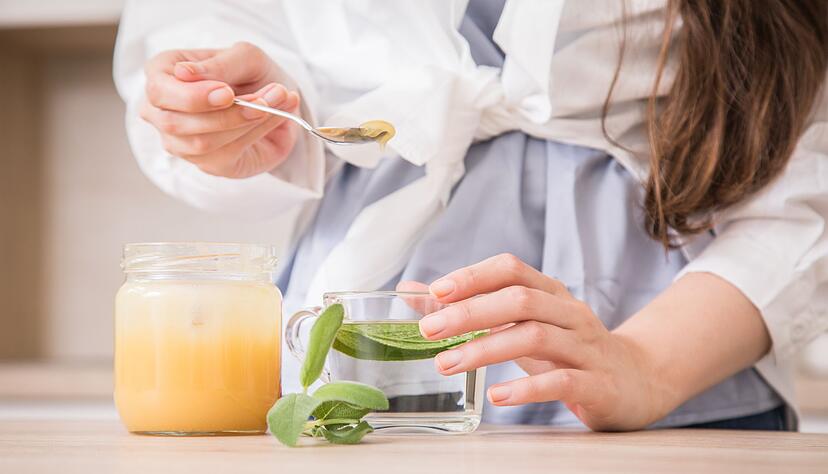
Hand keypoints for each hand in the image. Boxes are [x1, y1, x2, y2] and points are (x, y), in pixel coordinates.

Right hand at [140, 42, 300, 177]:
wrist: (278, 100)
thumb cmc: (252, 74)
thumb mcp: (245, 57)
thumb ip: (219, 65)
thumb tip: (183, 73)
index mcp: (162, 74)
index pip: (159, 91)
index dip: (192, 96)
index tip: (227, 93)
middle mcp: (162, 112)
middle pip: (175, 123)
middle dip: (225, 113)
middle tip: (263, 99)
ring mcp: (181, 142)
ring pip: (202, 142)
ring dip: (246, 122)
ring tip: (279, 100)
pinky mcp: (206, 163)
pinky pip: (224, 154)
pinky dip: (254, 134)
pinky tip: (274, 116)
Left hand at [412, 254, 672, 430]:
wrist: (636, 380)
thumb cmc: (566, 349)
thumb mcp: (520, 324)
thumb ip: (469, 308)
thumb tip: (411, 292)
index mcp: (551, 293)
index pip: (511, 269)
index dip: (473, 276)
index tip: (434, 292)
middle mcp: (570, 313)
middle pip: (520, 300)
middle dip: (470, 312)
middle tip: (429, 330)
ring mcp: (586, 347)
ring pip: (536, 337)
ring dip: (486, 349)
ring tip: (447, 364)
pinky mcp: (598, 384)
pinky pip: (562, 381)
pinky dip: (527, 387)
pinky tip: (497, 396)